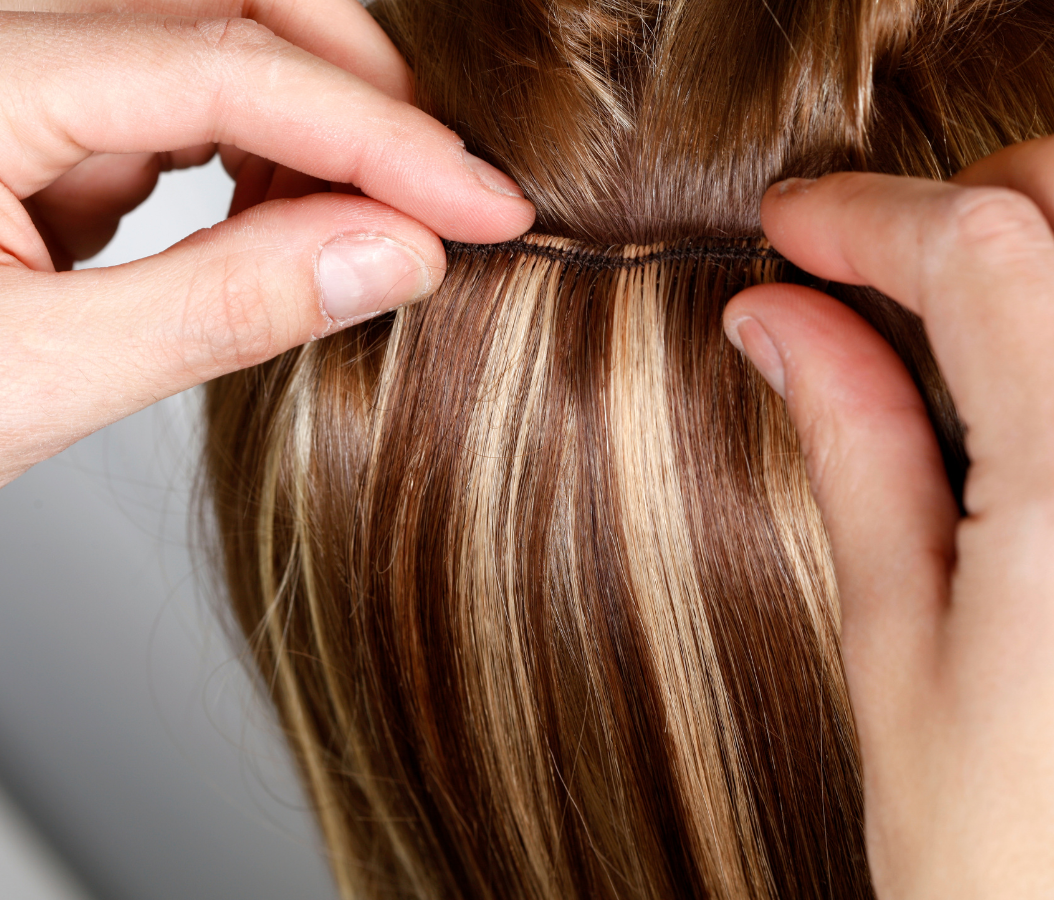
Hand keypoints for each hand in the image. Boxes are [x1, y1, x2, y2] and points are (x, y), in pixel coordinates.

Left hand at [0, 0, 533, 569]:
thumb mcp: (32, 385)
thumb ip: (222, 308)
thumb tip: (391, 254)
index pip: (230, 67)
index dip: (381, 142)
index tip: (483, 210)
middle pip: (230, 3)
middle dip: (360, 96)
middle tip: (449, 199)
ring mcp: (1, 72)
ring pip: (214, 41)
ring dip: (316, 123)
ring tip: (375, 224)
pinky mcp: (24, 124)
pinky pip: (177, 102)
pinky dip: (260, 156)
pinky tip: (288, 221)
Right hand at [724, 142, 1053, 896]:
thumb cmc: (1009, 867)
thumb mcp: (897, 650)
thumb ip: (854, 453)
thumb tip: (781, 322)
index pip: (980, 256)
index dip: (868, 216)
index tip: (791, 226)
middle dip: (970, 203)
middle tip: (866, 264)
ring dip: (1035, 253)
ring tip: (941, 315)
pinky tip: (1018, 385)